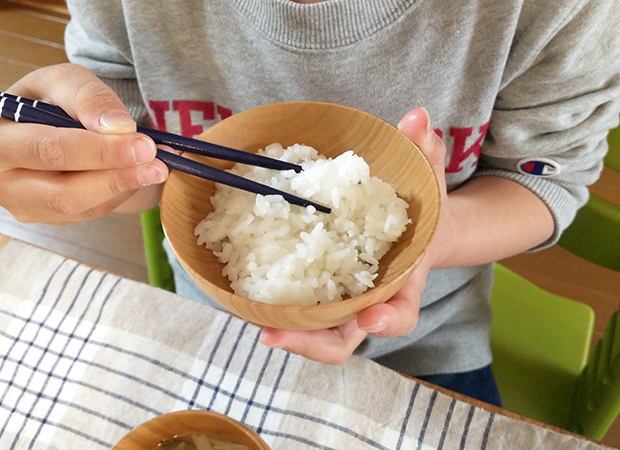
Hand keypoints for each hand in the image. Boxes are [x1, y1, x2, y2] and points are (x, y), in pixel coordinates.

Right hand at [0, 63, 168, 224]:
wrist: (46, 125)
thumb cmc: (50, 101)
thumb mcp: (64, 82)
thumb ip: (88, 96)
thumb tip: (118, 127)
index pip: (48, 150)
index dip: (99, 151)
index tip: (142, 145)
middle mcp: (4, 180)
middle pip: (63, 192)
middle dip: (116, 177)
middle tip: (158, 165)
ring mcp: (26, 204)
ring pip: (80, 208)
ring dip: (124, 188)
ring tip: (157, 168)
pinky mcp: (51, 216)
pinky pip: (90, 212)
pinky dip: (120, 193)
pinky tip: (141, 174)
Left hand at [259, 107, 450, 364]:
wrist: (409, 233)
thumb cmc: (420, 214)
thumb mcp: (427, 184)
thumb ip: (424, 154)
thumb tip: (417, 116)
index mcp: (401, 286)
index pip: (401, 313)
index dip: (388, 320)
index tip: (372, 317)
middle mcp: (368, 305)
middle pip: (342, 340)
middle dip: (311, 342)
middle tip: (274, 335)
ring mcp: (339, 306)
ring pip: (312, 334)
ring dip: (283, 332)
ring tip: (251, 320)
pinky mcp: (315, 295)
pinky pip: (294, 309)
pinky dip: (270, 305)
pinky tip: (242, 289)